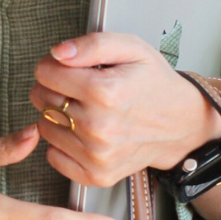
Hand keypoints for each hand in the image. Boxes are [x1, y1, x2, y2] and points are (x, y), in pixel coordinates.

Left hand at [29, 33, 220, 190]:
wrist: (179, 124)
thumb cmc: (154, 84)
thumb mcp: (132, 49)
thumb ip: (92, 44)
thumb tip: (58, 53)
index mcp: (105, 91)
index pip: (45, 73)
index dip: (52, 65)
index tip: (67, 68)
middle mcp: (98, 126)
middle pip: (41, 99)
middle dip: (52, 88)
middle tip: (78, 88)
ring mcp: (97, 155)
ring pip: (44, 127)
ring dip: (57, 116)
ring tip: (84, 109)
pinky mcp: (96, 174)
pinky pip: (53, 156)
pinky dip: (61, 144)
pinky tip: (82, 133)